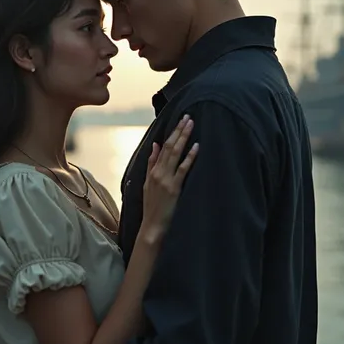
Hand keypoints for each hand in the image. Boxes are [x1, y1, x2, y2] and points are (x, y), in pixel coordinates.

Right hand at [141, 114, 197, 241]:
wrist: (151, 226)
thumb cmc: (152, 207)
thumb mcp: (147, 183)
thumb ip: (151, 164)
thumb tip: (155, 146)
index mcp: (153, 171)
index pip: (163, 147)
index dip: (172, 133)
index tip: (180, 121)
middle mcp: (158, 172)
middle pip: (169, 146)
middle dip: (179, 130)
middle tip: (188, 117)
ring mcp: (165, 179)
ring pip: (174, 153)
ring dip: (183, 138)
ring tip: (191, 125)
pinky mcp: (174, 188)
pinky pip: (182, 169)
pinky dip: (189, 157)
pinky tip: (196, 147)